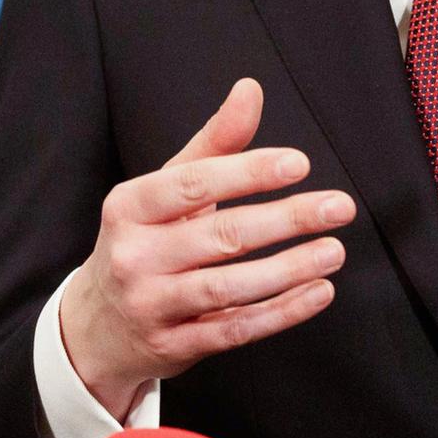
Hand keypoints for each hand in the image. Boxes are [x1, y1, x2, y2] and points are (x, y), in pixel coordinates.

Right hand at [59, 78, 356, 418]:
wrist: (97, 325)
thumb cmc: (144, 241)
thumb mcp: (165, 189)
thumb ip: (213, 144)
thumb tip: (250, 90)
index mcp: (130, 207)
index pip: (193, 183)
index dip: (248, 172)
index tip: (299, 164)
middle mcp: (135, 256)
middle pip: (220, 235)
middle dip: (286, 220)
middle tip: (339, 207)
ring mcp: (151, 305)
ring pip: (228, 287)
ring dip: (288, 270)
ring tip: (333, 251)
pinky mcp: (172, 346)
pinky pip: (234, 330)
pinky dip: (281, 313)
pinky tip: (318, 292)